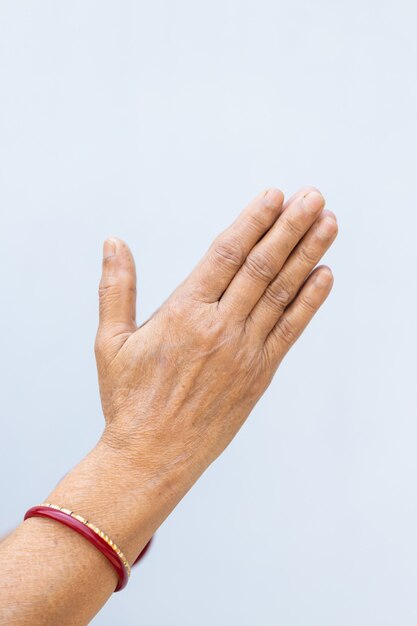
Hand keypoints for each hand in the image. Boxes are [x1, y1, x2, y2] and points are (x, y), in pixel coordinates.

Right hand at [95, 188, 336, 485]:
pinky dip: (310, 302)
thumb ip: (116, 288)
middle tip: (313, 197)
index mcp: (184, 313)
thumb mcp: (110, 342)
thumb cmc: (129, 400)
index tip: (275, 197)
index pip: (227, 255)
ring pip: (282, 293)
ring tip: (328, 224)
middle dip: (291, 227)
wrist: (153, 456)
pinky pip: (290, 330)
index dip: (254, 222)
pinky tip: (325, 275)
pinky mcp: (260, 374)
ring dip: (308, 254)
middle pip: (263, 267)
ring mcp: (245, 351)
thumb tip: (113, 242)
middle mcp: (220, 328)